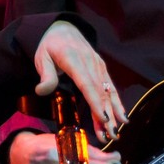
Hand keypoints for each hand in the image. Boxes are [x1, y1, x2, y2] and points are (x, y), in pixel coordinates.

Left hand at [34, 20, 127, 139]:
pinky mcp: (102, 67)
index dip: (96, 102)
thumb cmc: (50, 46)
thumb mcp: (42, 58)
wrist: (63, 28)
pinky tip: (122, 116)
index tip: (103, 119)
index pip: (87, 84)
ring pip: (107, 91)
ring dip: (114, 112)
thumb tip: (42, 91)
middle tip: (111, 136)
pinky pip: (110, 86)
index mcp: (74, 60)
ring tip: (118, 131)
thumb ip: (46, 75)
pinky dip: (116, 102)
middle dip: (107, 115)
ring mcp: (98, 65)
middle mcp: (90, 63)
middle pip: (100, 92)